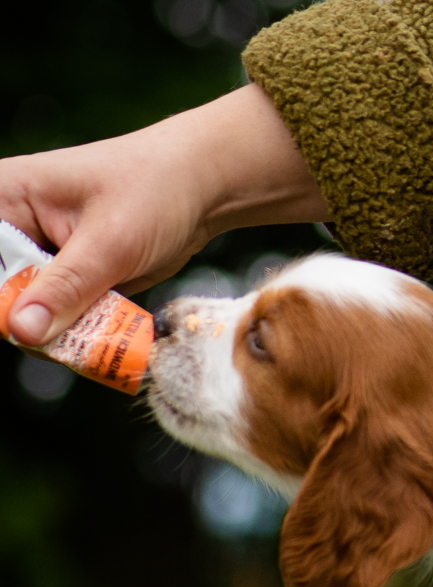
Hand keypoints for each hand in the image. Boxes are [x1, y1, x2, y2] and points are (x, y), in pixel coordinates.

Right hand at [0, 84, 327, 346]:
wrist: (201, 191)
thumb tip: (21, 330)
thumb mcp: (111, 242)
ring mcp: (41, 258)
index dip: (0, 299)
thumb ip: (65, 287)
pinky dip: (79, 331)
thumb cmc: (155, 191)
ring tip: (94, 332)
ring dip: (58, 333)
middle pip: (1, 293)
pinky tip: (103, 332)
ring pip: (28, 312)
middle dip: (29, 323)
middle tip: (65, 339)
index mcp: (3, 200)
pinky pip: (58, 317)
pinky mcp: (67, 280)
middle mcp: (14, 229)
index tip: (25, 328)